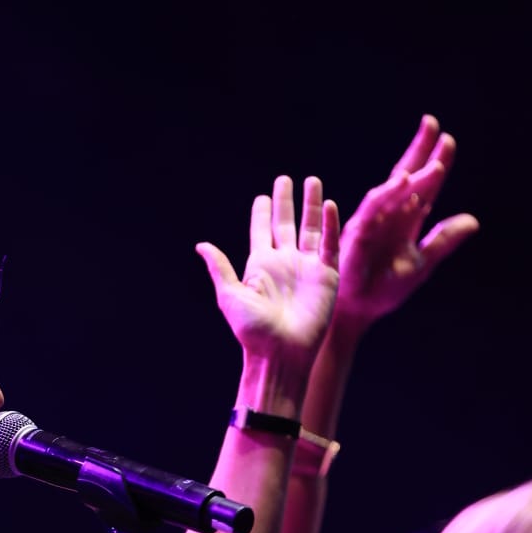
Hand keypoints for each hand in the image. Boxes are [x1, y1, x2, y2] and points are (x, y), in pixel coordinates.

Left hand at [196, 176, 340, 363]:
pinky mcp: (326, 276)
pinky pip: (329, 245)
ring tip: (311, 181)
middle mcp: (284, 263)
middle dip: (286, 202)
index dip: (261, 213)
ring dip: (311, 206)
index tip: (262, 197)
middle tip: (285, 179)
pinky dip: (330, 225)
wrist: (281, 353)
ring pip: (310, 229)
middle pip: (286, 224)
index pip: (261, 232)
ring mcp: (306, 268)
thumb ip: (219, 268)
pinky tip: (329, 205)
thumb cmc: (252, 330)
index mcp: (260, 266)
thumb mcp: (230, 296)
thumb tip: (201, 245)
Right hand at [333, 115, 478, 333]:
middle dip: (419, 151)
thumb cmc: (383, 289)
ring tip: (432, 163)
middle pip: (404, 176)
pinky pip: (373, 208)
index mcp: (404, 222)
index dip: (435, 163)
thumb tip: (473, 220)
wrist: (357, 312)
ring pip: (392, 191)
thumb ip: (444, 241)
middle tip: (431, 124)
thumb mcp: (421, 263)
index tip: (448, 140)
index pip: (423, 186)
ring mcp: (372, 222)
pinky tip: (400, 181)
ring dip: (411, 175)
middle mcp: (388, 216)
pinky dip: (386, 194)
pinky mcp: (357, 233)